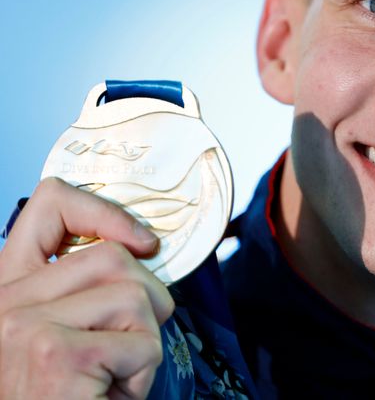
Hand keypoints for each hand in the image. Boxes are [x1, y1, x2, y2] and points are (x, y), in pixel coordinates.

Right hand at [0, 177, 174, 398]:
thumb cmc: (63, 394)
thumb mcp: (62, 336)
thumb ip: (81, 290)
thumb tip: (140, 248)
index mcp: (8, 291)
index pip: (48, 207)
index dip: (104, 210)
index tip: (143, 241)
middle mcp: (7, 303)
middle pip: (113, 256)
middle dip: (146, 299)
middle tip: (129, 346)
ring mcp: (25, 326)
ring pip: (135, 296)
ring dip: (144, 341)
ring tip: (113, 376)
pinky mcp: (56, 354)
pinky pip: (142, 341)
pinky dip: (144, 372)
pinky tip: (109, 394)